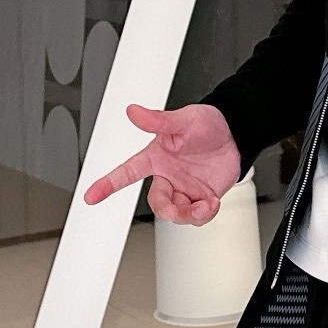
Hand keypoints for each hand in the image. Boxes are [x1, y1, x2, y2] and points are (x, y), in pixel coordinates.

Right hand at [82, 102, 241, 224]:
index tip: (91, 196)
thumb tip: (133, 111)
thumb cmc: (207, 123)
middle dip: (166, 208)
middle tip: (179, 207)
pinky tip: (212, 204)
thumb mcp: (183, 120)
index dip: (108, 183)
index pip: (127, 172)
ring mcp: (185, 188)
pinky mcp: (201, 197)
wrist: (236, 134)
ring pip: (176, 213)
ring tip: (205, 205)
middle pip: (156, 202)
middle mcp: (168, 176)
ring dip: (188, 215)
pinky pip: (196, 217)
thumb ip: (158, 119)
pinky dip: (203, 215)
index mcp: (157, 157)